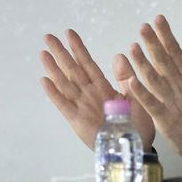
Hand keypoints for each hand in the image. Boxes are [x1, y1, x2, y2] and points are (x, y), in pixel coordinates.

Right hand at [40, 30, 155, 150]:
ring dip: (54, 69)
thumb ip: (125, 78)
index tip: (70, 33)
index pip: (89, 64)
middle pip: (73, 70)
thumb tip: (119, 54)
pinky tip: (45, 80)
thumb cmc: (137, 124)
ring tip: (44, 53)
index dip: (79, 49)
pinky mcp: (78, 120)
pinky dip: (54, 93)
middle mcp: (90, 94)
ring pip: (66, 83)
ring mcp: (82, 106)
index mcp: (104, 87)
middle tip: (48, 36)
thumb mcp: (135, 97)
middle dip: (61, 53)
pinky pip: (64, 104)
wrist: (135, 147)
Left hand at [125, 14, 181, 159]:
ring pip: (155, 79)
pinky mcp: (165, 117)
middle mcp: (179, 85)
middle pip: (164, 61)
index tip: (158, 20)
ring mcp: (171, 101)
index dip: (166, 35)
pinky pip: (151, 103)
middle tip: (142, 27)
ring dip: (143, 63)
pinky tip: (130, 81)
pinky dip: (142, 93)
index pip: (176, 51)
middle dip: (153, 43)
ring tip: (132, 48)